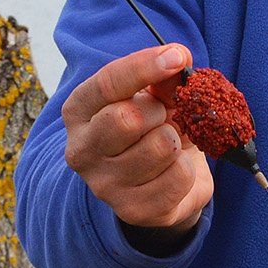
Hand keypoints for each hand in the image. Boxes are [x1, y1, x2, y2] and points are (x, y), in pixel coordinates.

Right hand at [61, 44, 214, 232]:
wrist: (162, 183)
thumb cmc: (153, 127)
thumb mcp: (156, 96)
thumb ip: (163, 78)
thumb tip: (178, 58)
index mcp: (79, 112)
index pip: (107, 83)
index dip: (145, 66)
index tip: (177, 56)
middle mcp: (81, 150)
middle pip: (127, 119)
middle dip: (159, 112)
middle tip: (165, 116)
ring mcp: (104, 185)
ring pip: (159, 147)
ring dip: (177, 139)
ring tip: (169, 143)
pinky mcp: (132, 210)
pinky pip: (179, 176)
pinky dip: (188, 167)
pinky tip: (175, 169)